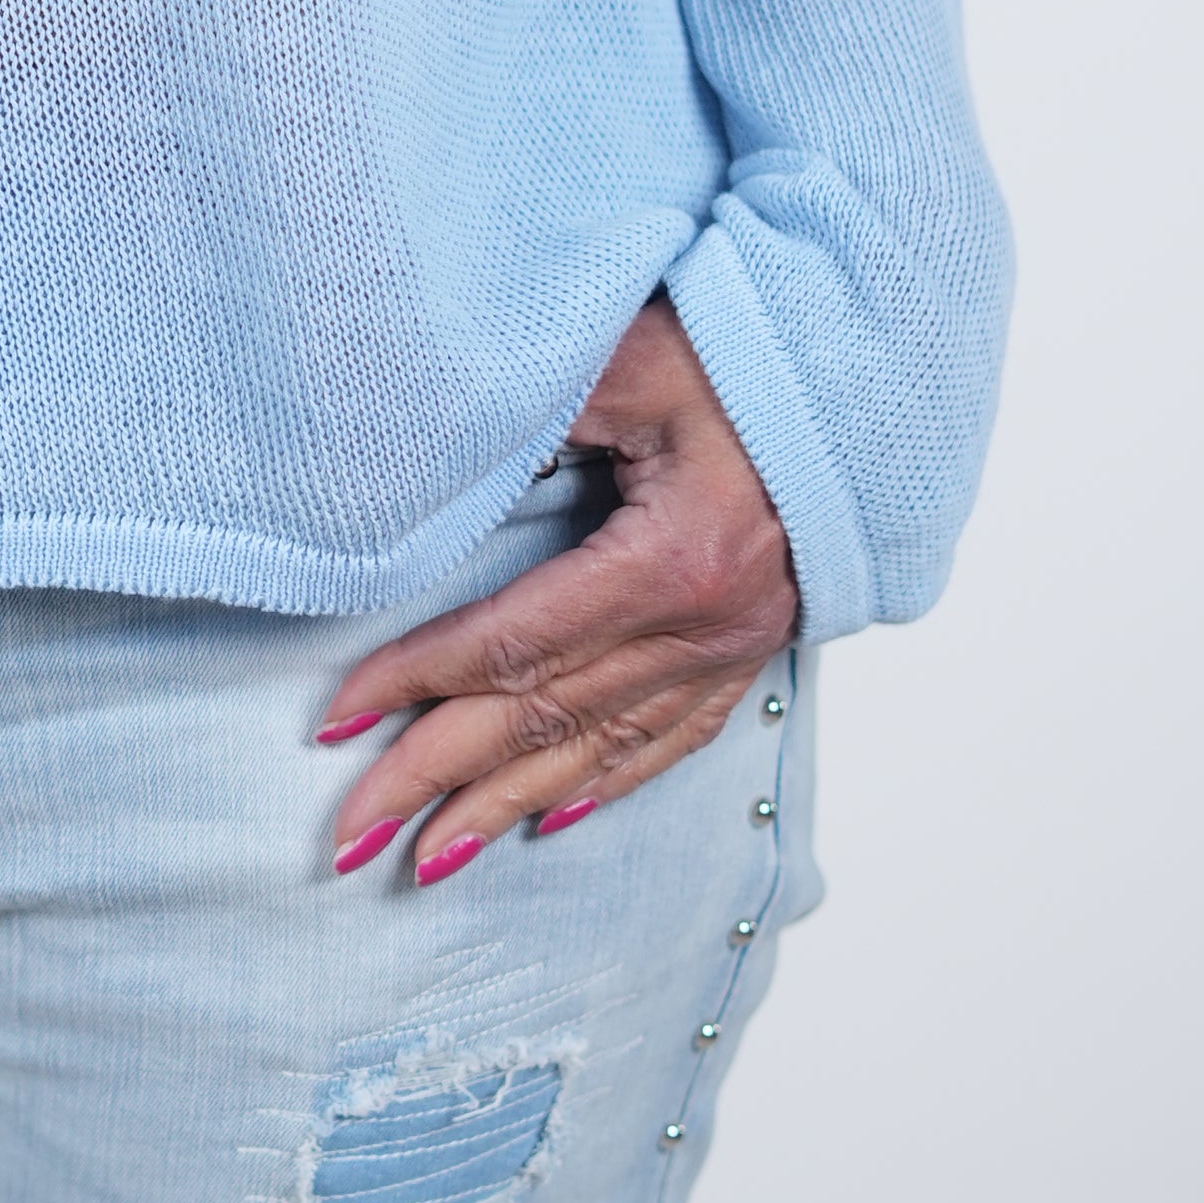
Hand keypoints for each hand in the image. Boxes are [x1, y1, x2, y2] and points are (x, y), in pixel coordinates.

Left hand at [321, 298, 798, 885]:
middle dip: (437, 779)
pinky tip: (547, 819)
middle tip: (348, 836)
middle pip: (545, 716)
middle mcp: (707, 623)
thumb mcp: (628, 359)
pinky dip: (602, 783)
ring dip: (505, 806)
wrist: (866, 365)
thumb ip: (535, 417)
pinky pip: (668, 735)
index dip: (418, 682)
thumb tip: (426, 475)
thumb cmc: (743, 343)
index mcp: (673, 560)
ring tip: (425, 859)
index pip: (516, 643)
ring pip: (601, 747)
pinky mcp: (751, 646)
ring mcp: (737, 645)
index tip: (337, 720)